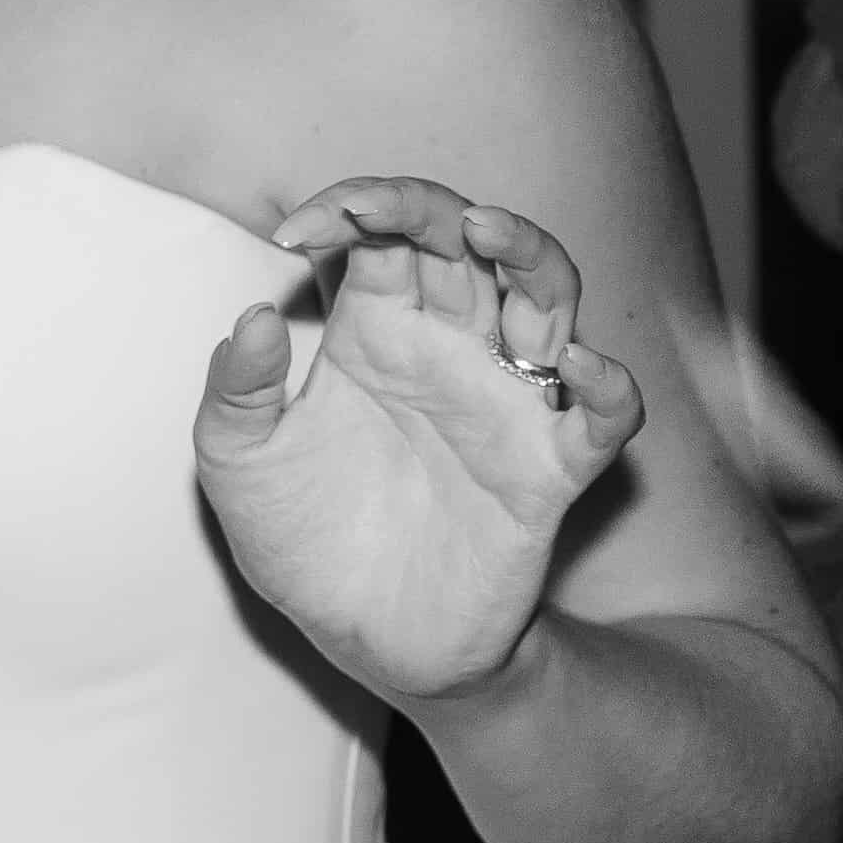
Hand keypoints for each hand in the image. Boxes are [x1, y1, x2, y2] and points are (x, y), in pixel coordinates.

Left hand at [190, 176, 640, 714]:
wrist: (357, 635)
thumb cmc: (299, 534)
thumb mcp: (237, 463)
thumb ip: (234, 391)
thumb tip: (251, 316)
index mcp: (375, 328)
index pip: (382, 234)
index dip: (347, 207)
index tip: (287, 232)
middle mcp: (448, 348)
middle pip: (469, 242)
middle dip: (432, 208)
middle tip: (379, 208)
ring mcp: (507, 401)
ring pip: (551, 295)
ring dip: (531, 254)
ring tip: (486, 234)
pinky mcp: (552, 468)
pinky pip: (608, 411)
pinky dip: (607, 381)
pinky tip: (573, 363)